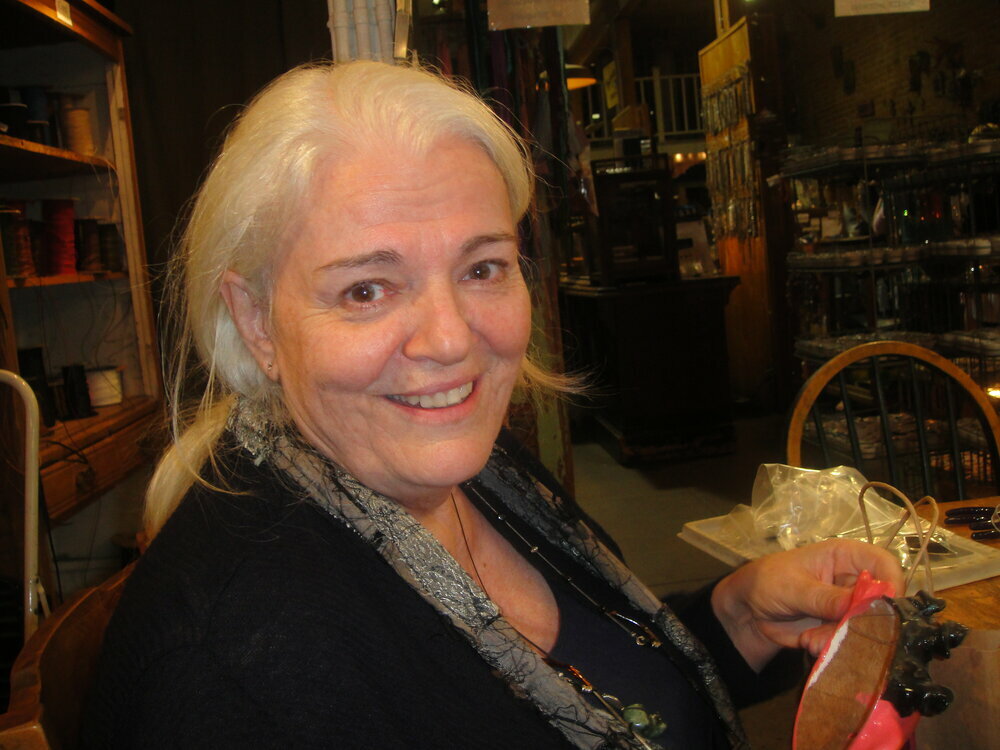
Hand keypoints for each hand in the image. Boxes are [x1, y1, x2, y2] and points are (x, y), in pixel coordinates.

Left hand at [710, 539, 903, 671]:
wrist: (750, 609)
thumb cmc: (769, 581)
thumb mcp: (794, 586)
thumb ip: (825, 597)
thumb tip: (861, 605)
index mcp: (845, 557)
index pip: (884, 563)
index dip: (891, 583)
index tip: (888, 607)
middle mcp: (854, 582)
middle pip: (882, 601)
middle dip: (865, 622)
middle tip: (839, 632)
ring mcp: (850, 608)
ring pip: (868, 627)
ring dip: (843, 639)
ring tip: (812, 639)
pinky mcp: (842, 630)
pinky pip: (850, 643)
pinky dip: (832, 647)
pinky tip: (809, 643)